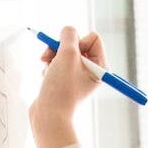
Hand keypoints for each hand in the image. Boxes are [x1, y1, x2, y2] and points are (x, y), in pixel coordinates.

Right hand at [26, 25, 104, 147]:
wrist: (48, 116)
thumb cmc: (60, 88)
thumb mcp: (67, 55)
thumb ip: (68, 36)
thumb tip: (67, 30)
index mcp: (101, 67)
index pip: (93, 38)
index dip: (78, 41)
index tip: (70, 54)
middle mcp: (92, 72)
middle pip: (76, 44)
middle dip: (60, 48)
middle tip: (49, 56)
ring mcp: (77, 77)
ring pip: (64, 53)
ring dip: (53, 58)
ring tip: (48, 71)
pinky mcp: (64, 81)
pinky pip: (56, 63)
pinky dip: (49, 67)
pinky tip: (46, 78)